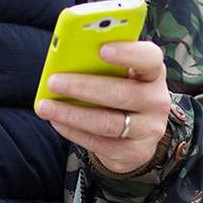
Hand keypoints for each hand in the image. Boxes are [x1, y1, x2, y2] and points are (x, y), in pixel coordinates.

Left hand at [35, 39, 170, 173]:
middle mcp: (157, 101)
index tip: (101, 49)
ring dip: (72, 114)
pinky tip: (57, 122)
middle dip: (84, 87)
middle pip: (122, 93)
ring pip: (108, 123)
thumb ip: (102, 65)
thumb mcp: (121, 76)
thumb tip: (65, 57)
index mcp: (153, 73)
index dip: (128, 53)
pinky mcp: (135, 153)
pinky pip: (100, 143)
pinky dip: (74, 132)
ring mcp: (148, 130)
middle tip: (53, 81)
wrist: (137, 136)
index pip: (150, 58)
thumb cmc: (120, 93)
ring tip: (46, 106)